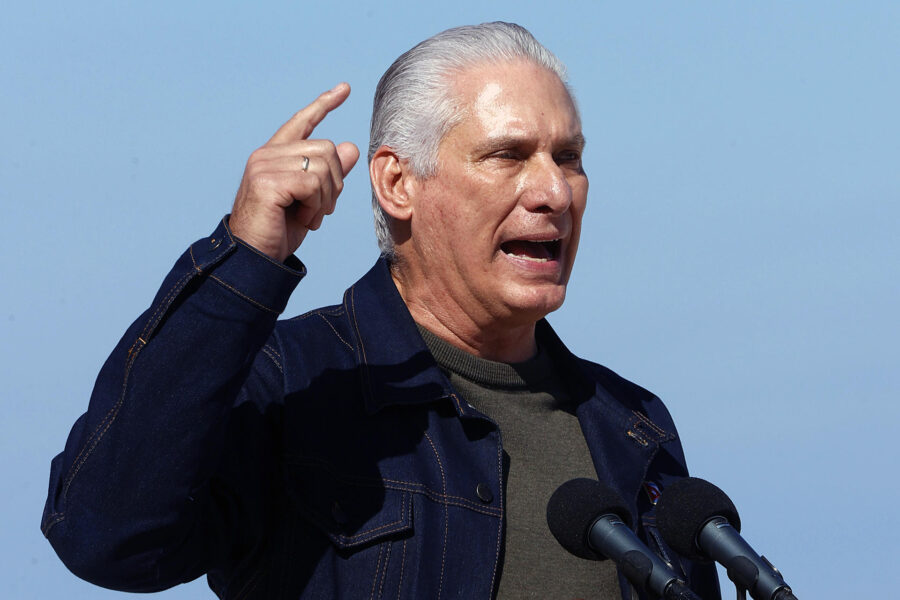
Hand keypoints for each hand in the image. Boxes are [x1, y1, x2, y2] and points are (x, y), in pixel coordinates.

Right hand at [229, 83, 359, 261]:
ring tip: (310, 216)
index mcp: (275, 155)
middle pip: (326, 149)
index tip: (344, 89)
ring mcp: (264, 165)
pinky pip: (313, 183)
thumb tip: (350, 146)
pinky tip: (304, 219)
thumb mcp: (311, 200)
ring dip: (325, 198)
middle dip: (335, 183)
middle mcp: (267, 154)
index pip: (302, 122)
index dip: (324, 105)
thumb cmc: (279, 231)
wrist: (255, 257)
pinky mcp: (266, 181)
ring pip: (323, 166)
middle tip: (320, 210)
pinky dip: (316, 206)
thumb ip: (328, 174)